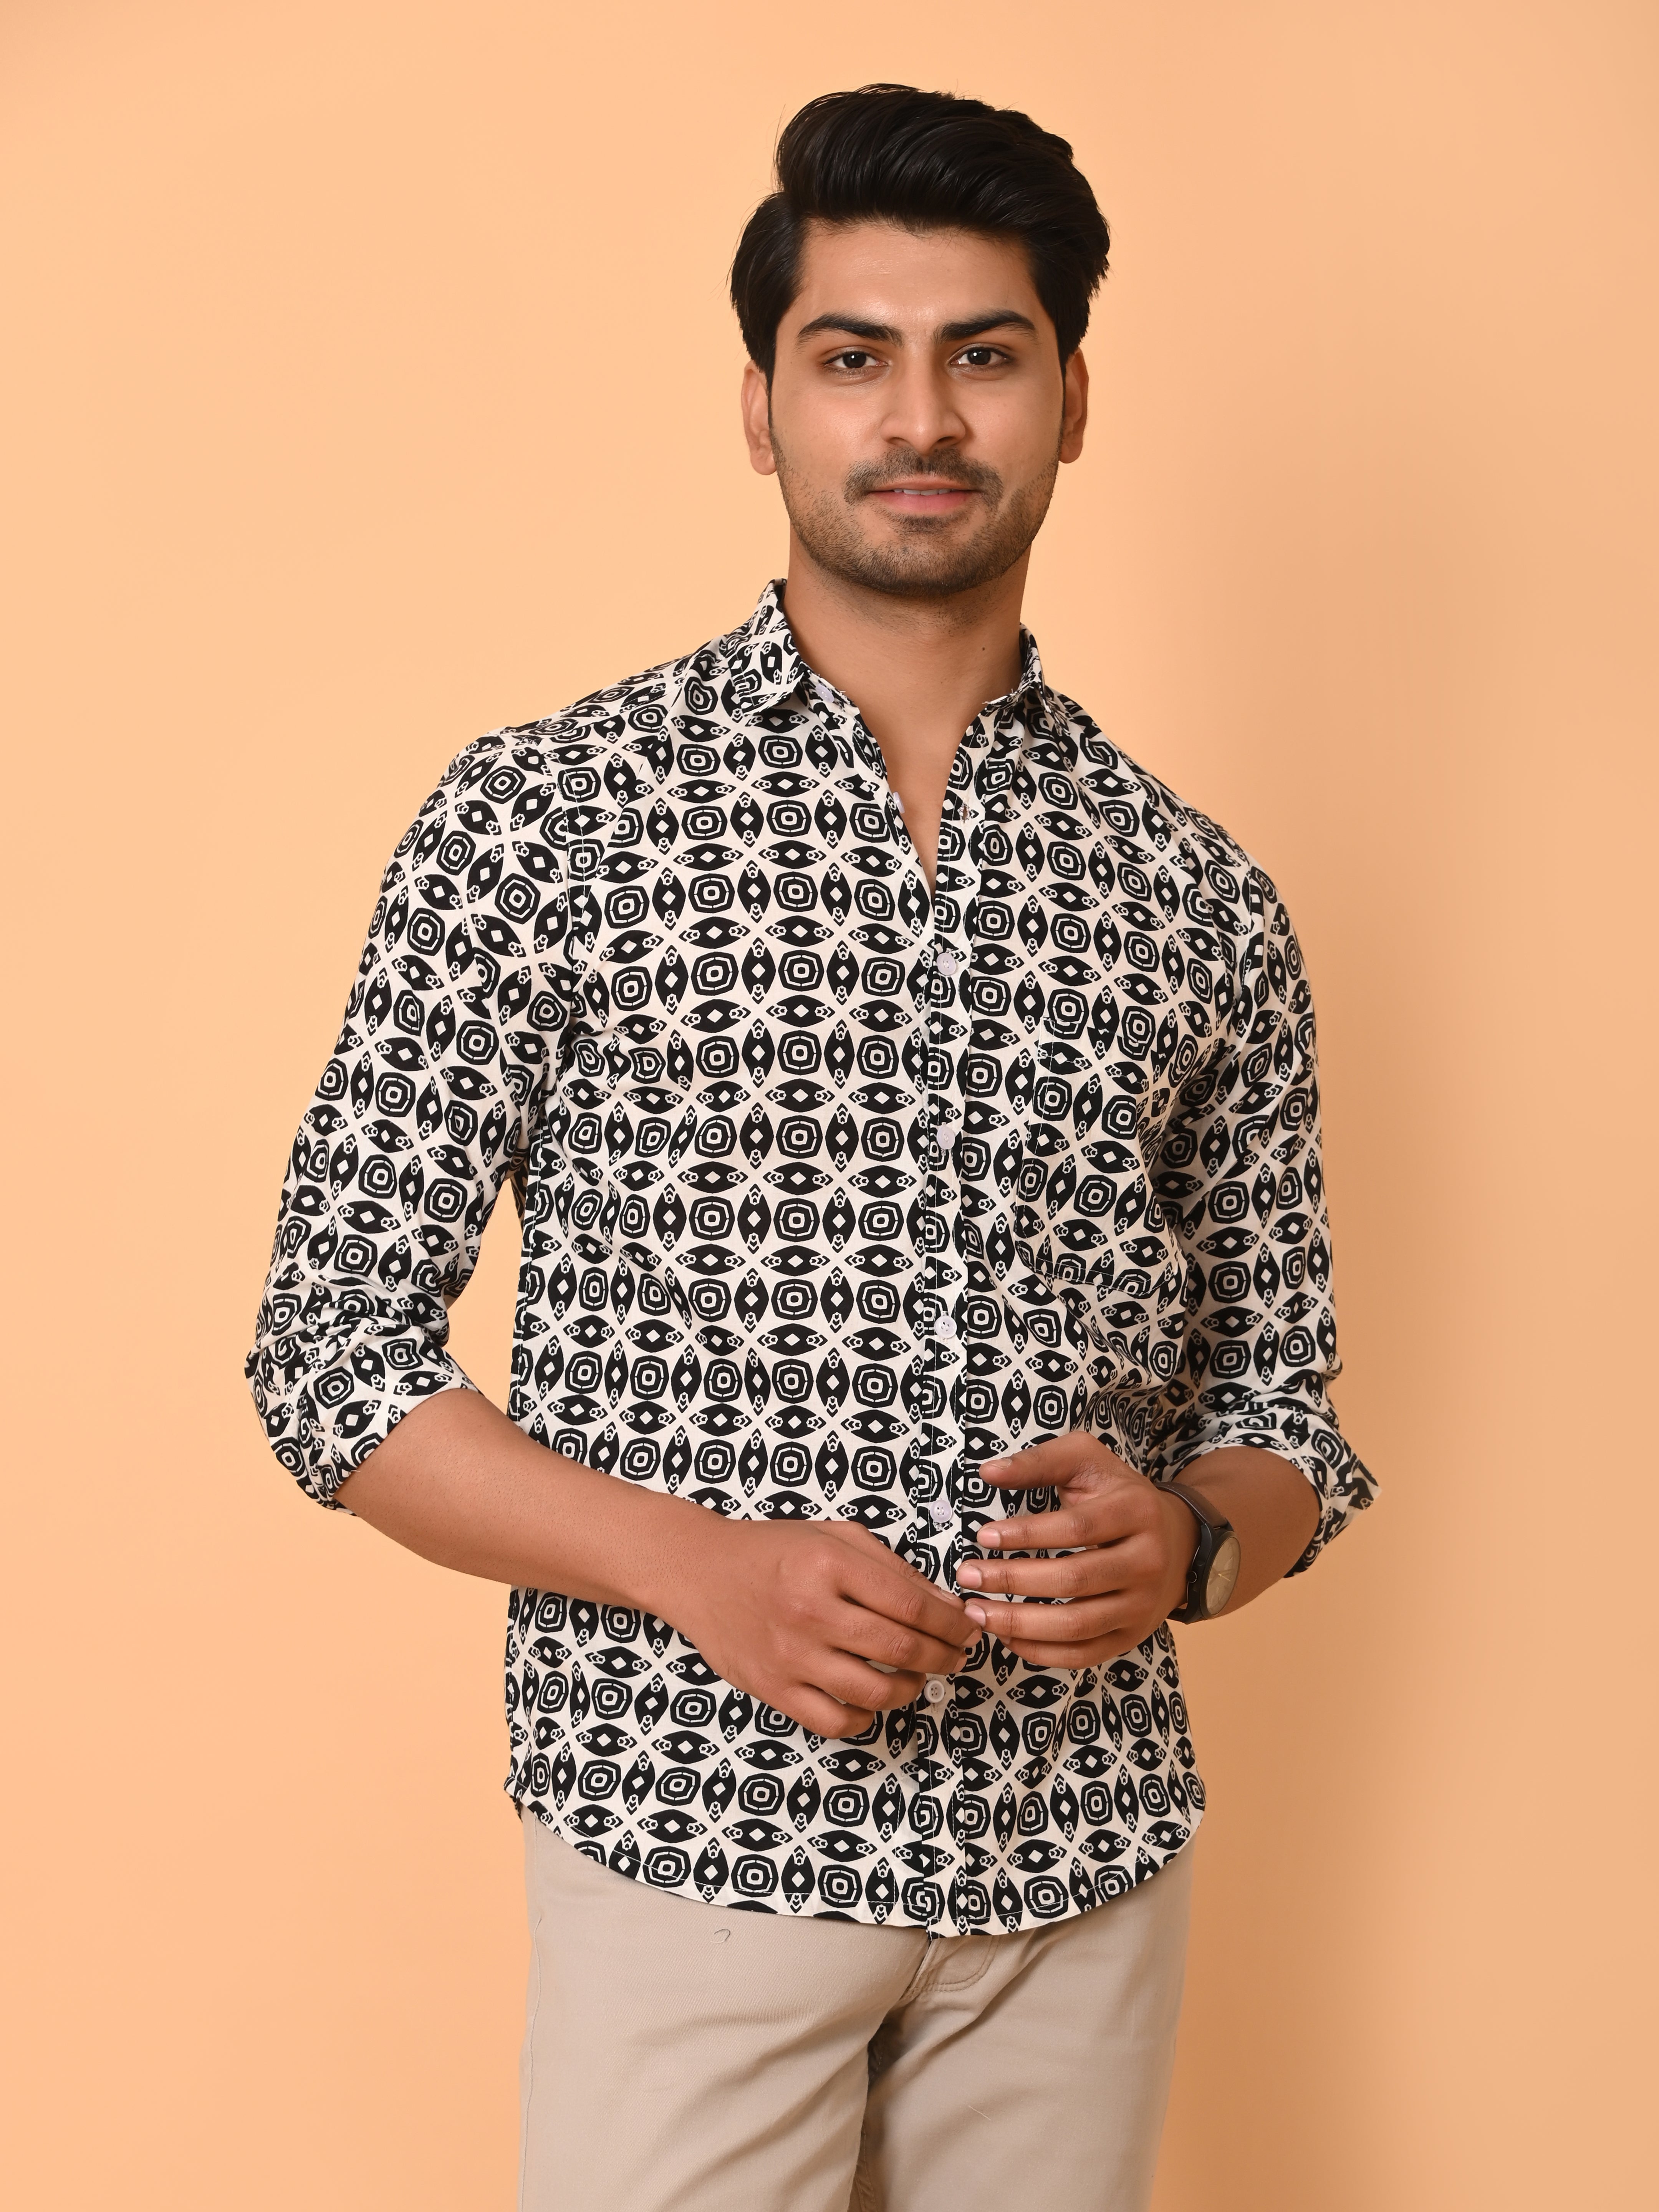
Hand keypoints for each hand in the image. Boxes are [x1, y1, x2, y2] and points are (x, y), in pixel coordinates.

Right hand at [667, 1517, 975, 1739]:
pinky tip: (872, 1699)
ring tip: (919, 1676)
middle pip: (901, 1650)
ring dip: (913, 1689)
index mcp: (829, 1565)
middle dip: (944, 1657)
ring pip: (875, 1693)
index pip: (912, 1604)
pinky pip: (834, 1722)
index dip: (952, 1623)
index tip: (968, 1628)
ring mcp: (790, 1656)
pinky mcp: (773, 1688)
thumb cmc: (772, 1551)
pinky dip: (865, 1718)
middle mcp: (810, 1612)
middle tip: (957, 1655)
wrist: (698, 1571)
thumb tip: (945, 1606)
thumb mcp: (834, 1537)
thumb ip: (891, 1568)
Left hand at [955, 1435, 1196, 1668]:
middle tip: (967, 1577)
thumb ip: (1040, 1461)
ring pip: (1077, 1625)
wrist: (1176, 1540)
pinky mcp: (1131, 1636)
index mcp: (1136, 1512)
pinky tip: (1006, 1636)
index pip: (1077, 1528)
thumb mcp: (1087, 1461)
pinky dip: (1040, 1651)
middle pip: (1073, 1580)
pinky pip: (1083, 1654)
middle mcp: (1146, 1562)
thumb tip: (988, 1472)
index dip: (1027, 1534)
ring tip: (976, 1612)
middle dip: (1012, 1581)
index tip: (983, 1535)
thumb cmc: (1117, 1495)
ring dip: (1019, 1623)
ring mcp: (1142, 1605)